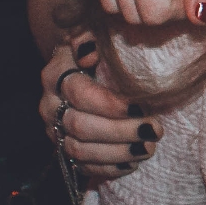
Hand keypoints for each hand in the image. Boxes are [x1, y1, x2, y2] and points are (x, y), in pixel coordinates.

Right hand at [39, 32, 159, 181]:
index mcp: (56, 75)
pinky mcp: (64, 149)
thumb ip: (88, 37)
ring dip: (117, 152)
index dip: (109, 103)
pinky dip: (107, 168)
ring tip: (149, 148)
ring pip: (79, 150)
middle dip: (120, 131)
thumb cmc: (95, 50)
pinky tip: (132, 164)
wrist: (79, 68)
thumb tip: (88, 50)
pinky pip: (81, 167)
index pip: (79, 93)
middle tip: (155, 130)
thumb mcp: (92, 35)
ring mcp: (55, 130)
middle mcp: (50, 105)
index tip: (140, 106)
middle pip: (80, 126)